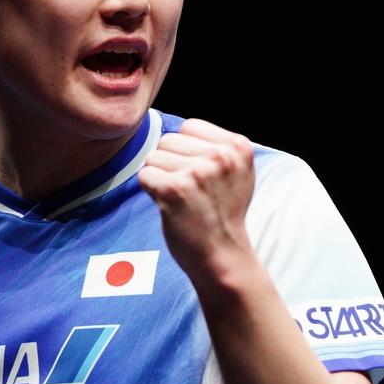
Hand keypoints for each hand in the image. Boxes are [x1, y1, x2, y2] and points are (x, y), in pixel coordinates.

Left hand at [136, 118, 256, 288]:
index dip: (187, 151)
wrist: (223, 256)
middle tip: (189, 191)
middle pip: (169, 140)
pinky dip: (151, 190)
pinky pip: (145, 174)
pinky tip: (169, 205)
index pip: (190, 127)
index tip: (199, 177)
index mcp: (238, 146)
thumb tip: (178, 129)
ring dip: (160, 178)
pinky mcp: (174, 189)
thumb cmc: (223, 214)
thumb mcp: (236, 172)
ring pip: (154, 156)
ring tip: (181, 199)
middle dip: (171, 164)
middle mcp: (220, 156)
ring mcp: (197, 172)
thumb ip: (217, 146)